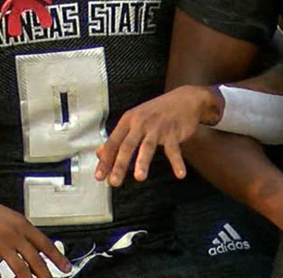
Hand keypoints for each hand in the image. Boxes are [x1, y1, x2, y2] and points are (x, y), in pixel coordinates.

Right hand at [0, 184, 69, 277]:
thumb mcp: (6, 215)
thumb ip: (20, 231)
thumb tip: (32, 247)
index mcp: (20, 224)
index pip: (45, 244)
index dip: (58, 258)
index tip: (66, 267)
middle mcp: (13, 234)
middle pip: (36, 261)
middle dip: (47, 276)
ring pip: (21, 271)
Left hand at [95, 85, 219, 186]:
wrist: (184, 100)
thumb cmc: (156, 112)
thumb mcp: (134, 120)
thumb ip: (118, 137)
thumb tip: (100, 154)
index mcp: (128, 121)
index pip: (112, 142)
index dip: (105, 160)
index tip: (99, 176)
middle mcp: (140, 123)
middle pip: (127, 146)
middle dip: (119, 165)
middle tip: (114, 182)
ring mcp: (157, 128)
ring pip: (147, 146)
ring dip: (142, 162)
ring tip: (139, 177)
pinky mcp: (173, 132)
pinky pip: (174, 149)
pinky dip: (177, 162)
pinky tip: (180, 174)